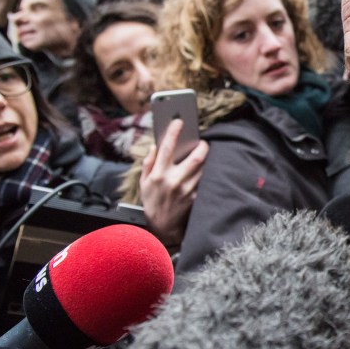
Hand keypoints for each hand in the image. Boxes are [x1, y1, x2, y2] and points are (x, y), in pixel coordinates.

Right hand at [140, 119, 208, 248]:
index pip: (167, 147)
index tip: (179, 121)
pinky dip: (206, 172)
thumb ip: (148, 163)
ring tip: (204, 153)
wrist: (162, 227)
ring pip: (203, 168)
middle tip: (202, 142)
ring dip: (205, 159)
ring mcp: (187, 190)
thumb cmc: (152, 202)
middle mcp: (174, 181)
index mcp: (159, 174)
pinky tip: (205, 168)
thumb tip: (155, 146)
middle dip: (202, 146)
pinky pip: (204, 180)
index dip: (174, 131)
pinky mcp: (196, 198)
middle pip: (195, 157)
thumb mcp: (143, 183)